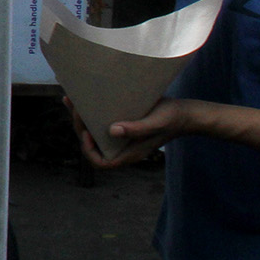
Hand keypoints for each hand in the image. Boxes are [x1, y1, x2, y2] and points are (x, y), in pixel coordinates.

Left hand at [66, 96, 191, 168]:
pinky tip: (82, 97)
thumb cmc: (173, 119)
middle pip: (94, 145)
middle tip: (77, 109)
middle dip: (81, 128)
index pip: (102, 162)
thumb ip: (137, 129)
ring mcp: (123, 136)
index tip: (87, 133)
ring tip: (71, 100)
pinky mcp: (124, 123)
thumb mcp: (156, 123)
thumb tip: (112, 131)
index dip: (89, 151)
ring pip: (96, 132)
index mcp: (130, 153)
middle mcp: (123, 147)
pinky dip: (91, 111)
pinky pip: (102, 121)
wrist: (187, 112)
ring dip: (82, 118)